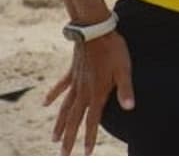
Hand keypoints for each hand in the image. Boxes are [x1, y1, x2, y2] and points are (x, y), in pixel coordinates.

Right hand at [46, 33, 133, 154]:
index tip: (86, 153)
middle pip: (73, 119)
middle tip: (64, 155)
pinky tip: (45, 103)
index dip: (90, 137)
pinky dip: (53, 95)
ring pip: (64, 107)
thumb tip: (130, 108)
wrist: (95, 31)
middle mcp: (83, 91)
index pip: (92, 120)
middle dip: (69, 138)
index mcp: (97, 92)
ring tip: (53, 138)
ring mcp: (75, 81)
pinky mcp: (72, 71)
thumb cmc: (113, 49)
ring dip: (59, 124)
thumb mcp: (124, 69)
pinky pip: (60, 86)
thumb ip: (126, 89)